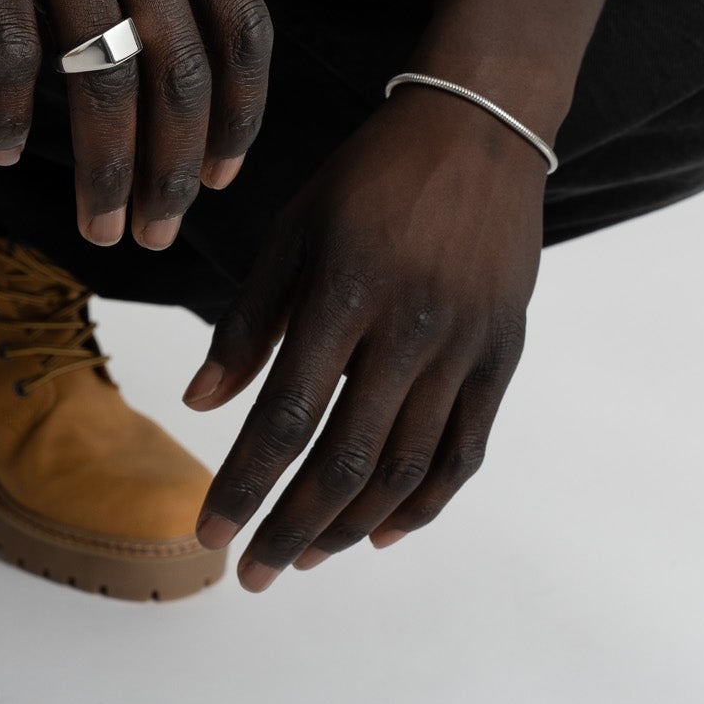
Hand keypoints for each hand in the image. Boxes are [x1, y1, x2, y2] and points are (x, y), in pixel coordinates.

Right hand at [0, 0, 271, 247]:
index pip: (242, 26)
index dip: (242, 114)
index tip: (230, 174)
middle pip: (180, 70)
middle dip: (180, 170)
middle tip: (162, 238)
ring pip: (101, 74)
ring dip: (105, 167)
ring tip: (100, 226)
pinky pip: (8, 41)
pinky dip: (11, 111)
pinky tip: (4, 154)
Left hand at [184, 84, 544, 587]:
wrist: (479, 129)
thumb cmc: (370, 175)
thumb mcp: (294, 228)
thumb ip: (248, 320)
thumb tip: (201, 405)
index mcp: (345, 291)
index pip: (287, 414)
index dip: (245, 484)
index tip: (208, 532)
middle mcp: (410, 328)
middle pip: (346, 459)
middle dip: (292, 526)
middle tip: (250, 574)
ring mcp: (464, 346)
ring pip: (406, 467)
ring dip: (350, 525)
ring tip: (305, 557)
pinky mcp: (502, 354)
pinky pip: (464, 450)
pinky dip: (425, 502)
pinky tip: (383, 531)